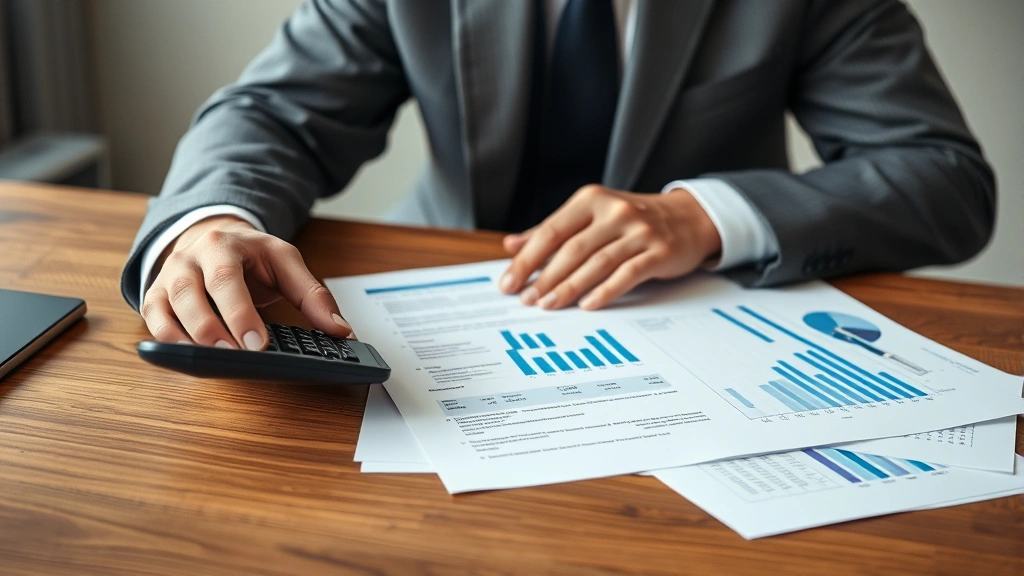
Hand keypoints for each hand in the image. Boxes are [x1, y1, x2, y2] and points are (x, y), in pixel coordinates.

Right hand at [141, 215, 350, 348]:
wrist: (212, 235)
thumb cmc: (250, 254)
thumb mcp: (286, 262)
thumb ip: (312, 295)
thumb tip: (340, 329)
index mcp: (223, 245)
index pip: (227, 279)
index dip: (240, 314)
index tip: (258, 344)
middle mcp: (189, 259)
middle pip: (190, 295)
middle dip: (211, 330)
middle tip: (235, 355)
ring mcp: (168, 278)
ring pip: (166, 309)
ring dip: (185, 340)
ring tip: (211, 362)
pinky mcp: (156, 297)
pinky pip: (153, 321)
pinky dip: (165, 341)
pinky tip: (185, 357)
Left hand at [498, 185, 721, 309]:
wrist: (689, 217)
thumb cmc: (632, 220)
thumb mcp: (592, 215)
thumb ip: (552, 230)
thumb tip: (511, 245)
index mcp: (592, 199)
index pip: (551, 231)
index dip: (527, 259)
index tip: (509, 282)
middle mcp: (615, 211)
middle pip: (571, 249)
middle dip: (544, 278)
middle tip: (527, 300)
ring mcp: (639, 232)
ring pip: (596, 263)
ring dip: (569, 288)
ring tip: (548, 305)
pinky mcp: (659, 252)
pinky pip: (627, 274)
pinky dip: (605, 291)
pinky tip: (587, 305)